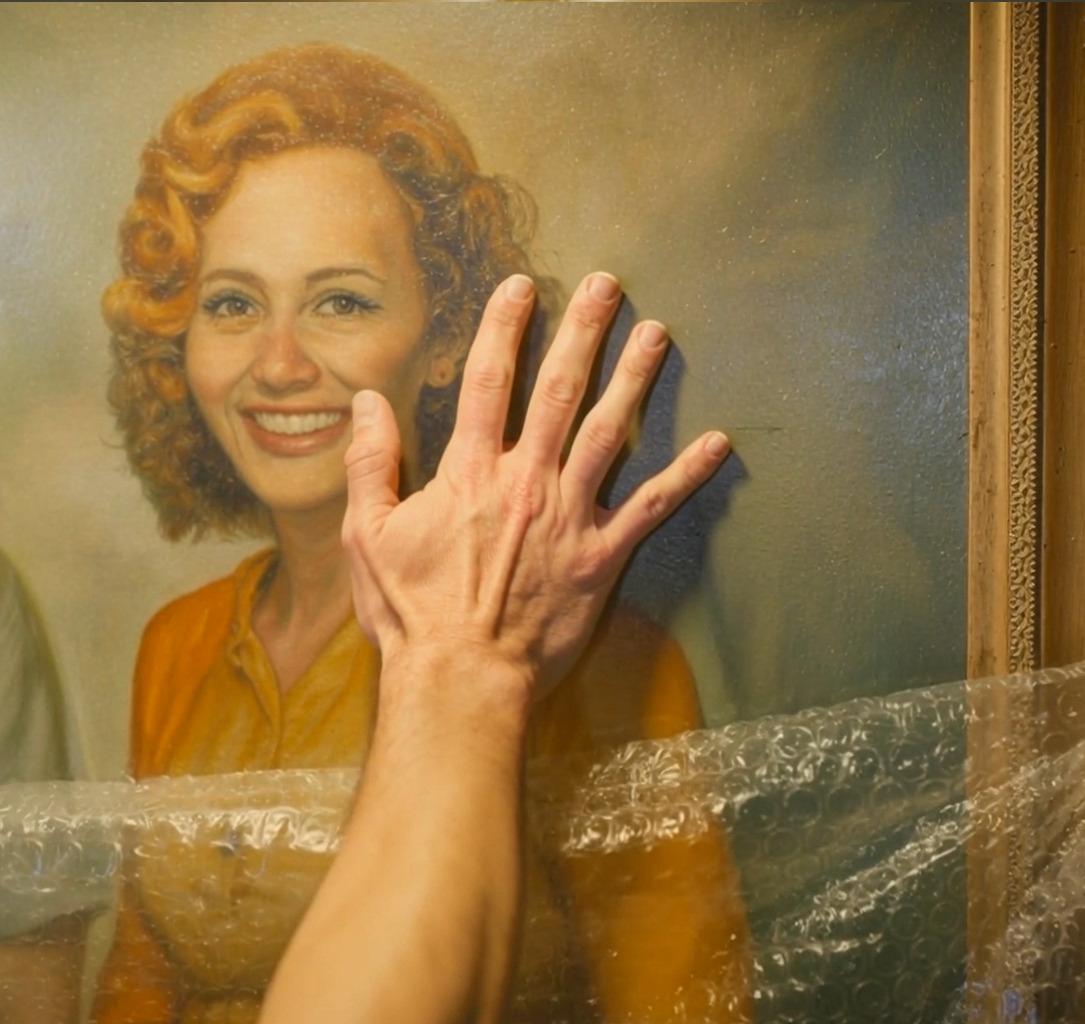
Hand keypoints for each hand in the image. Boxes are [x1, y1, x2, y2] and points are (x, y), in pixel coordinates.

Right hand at [342, 271, 729, 700]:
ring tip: (657, 334)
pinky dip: (686, 474)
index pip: (489, 382)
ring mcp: (569, 518)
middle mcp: (526, 482)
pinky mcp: (601, 559)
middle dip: (583, 332)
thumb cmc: (410, 613)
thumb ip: (371, 463)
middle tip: (607, 285)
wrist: (461, 678)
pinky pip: (651, 508)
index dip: (504, 328)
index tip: (521, 286)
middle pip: (560, 390)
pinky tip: (718, 443)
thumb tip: (367, 403)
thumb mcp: (367, 535)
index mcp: (469, 473)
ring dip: (635, 379)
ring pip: (610, 433)